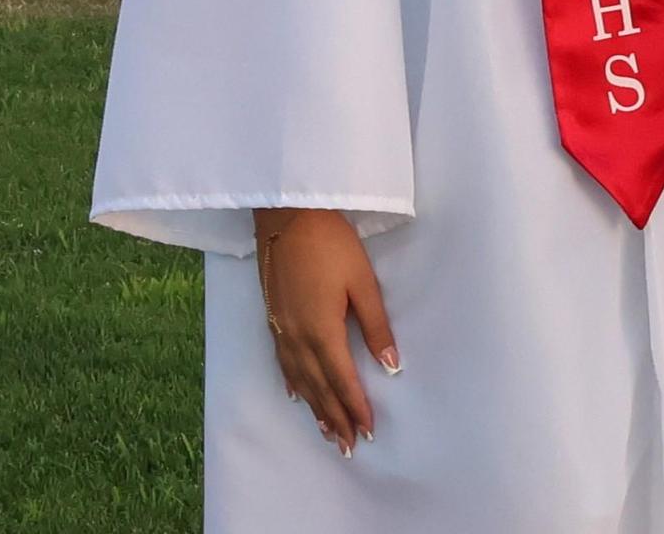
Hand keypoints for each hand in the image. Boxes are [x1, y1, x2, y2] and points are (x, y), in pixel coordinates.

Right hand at [255, 208, 399, 454]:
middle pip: (319, 388)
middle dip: (335, 419)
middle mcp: (298, 339)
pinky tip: (296, 396)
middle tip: (348, 447)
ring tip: (327, 433)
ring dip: (315, 409)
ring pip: (300, 381)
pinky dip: (293, 384)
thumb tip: (391, 366)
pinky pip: (283, 363)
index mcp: (322, 332)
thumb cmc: (331, 244)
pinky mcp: (273, 319)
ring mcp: (281, 330)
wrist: (287, 217)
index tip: (367, 432)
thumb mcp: (362, 281)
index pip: (342, 381)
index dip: (355, 408)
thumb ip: (376, 325)